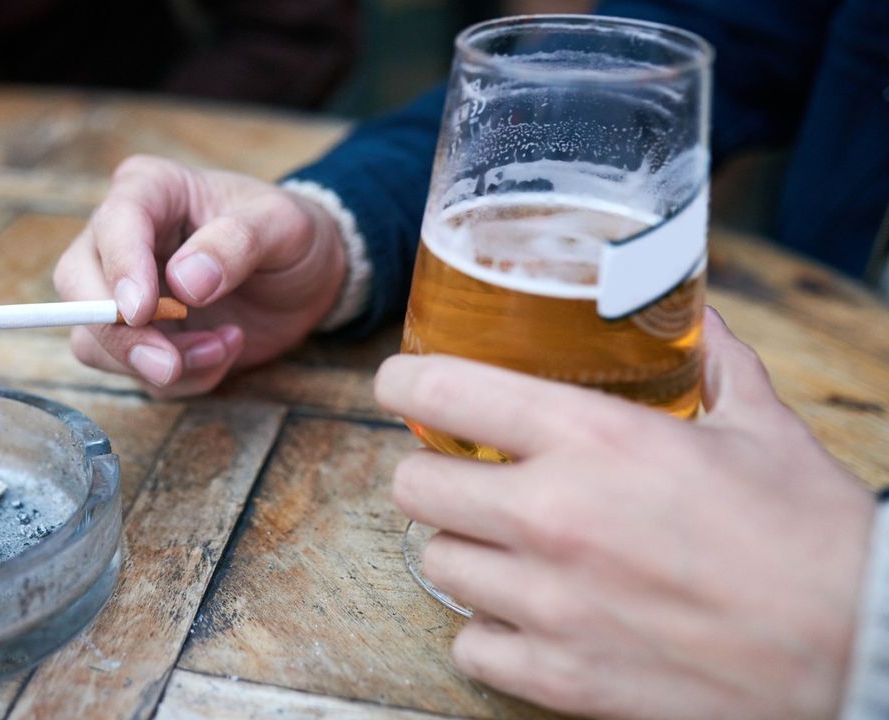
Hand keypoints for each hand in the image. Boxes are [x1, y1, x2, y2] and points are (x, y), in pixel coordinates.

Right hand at [53, 155, 346, 397]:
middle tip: (168, 363)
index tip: (140, 311)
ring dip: (159, 363)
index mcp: (150, 190)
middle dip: (119, 334)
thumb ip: (237, 243)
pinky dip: (183, 376)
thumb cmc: (289, 234)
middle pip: (79, 288)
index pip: (114, 226)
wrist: (305, 276)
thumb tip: (185, 280)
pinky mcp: (139, 338)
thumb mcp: (281, 225)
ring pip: (96, 341)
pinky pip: (137, 373)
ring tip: (223, 345)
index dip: (120, 270)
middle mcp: (121, 240)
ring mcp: (123, 293)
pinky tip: (224, 349)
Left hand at [375, 308, 874, 719]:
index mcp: (592, 440)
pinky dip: (490, 631)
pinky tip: (532, 615)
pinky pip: (468, 644)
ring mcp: (547, 604)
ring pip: (436, 564)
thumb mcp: (761, 426)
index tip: (400, 384)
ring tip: (509, 548)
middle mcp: (550, 517)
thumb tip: (695, 316)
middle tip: (466, 476)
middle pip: (413, 485)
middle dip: (433, 475)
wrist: (857, 650)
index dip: (403, 381)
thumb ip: (712, 362)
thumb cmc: (810, 537)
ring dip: (464, 550)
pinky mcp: (558, 677)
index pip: (440, 391)